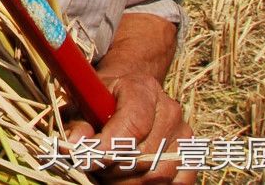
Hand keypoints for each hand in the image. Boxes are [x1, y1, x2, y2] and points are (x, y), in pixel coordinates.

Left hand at [65, 72, 193, 183]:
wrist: (129, 95)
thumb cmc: (102, 100)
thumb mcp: (84, 103)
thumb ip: (77, 123)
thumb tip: (74, 146)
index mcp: (143, 88)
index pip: (133, 124)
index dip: (108, 148)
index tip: (86, 160)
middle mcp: (169, 109)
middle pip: (143, 155)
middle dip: (112, 168)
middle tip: (93, 168)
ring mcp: (184, 133)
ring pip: (158, 174)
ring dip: (127, 182)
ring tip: (107, 173)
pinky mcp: (190, 154)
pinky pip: (177, 183)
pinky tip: (129, 179)